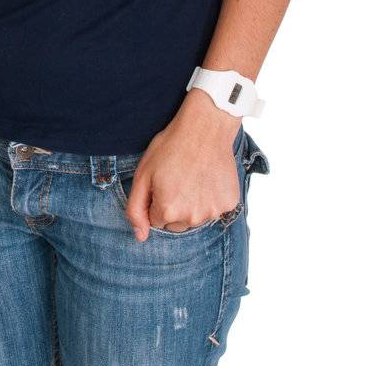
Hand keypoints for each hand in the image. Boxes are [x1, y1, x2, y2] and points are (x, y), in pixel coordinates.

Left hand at [123, 92, 242, 243]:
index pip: (156, 221)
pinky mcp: (229, 204)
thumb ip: (136, 209)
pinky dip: (211, 198)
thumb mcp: (142, 174)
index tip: (162, 182)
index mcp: (167, 211)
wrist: (205, 128)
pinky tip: (208, 178)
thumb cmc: (170, 148)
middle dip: (173, 206)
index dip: (157, 200)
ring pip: (196, 218)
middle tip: (177, 179)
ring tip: (193, 177)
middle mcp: (191, 217)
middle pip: (176, 224)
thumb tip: (140, 237)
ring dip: (193, 203)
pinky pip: (215, 209)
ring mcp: (213, 212)